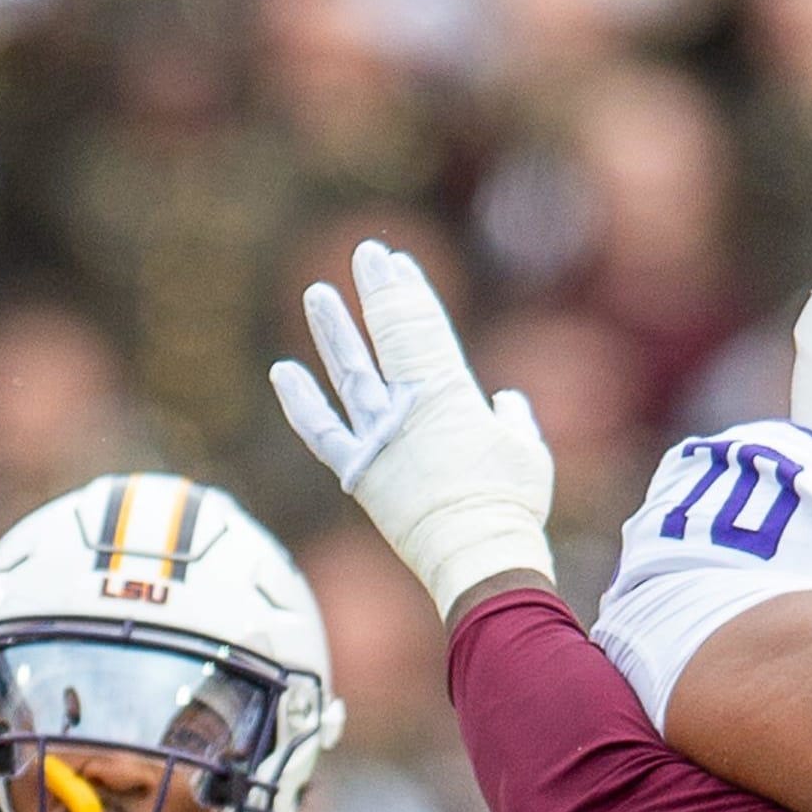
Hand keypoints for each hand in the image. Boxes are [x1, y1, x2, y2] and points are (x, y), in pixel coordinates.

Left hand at [270, 239, 556, 609]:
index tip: (396, 262)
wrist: (478, 557)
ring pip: (349, 374)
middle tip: (364, 255)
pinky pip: (321, 433)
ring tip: (317, 294)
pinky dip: (301, 403)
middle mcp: (408, 408)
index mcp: (450, 394)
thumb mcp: (528, 450)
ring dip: (333, 332)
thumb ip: (514, 420)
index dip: (408, 292)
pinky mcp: (357, 472)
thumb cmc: (510, 504)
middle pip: (387, 337)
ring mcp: (378, 438)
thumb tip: (506, 402)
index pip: (424, 329)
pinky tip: (283, 371)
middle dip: (376, 292)